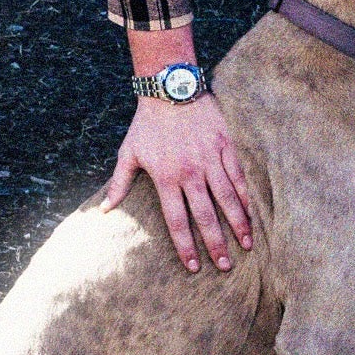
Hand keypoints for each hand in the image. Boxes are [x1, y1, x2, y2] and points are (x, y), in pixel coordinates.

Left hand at [102, 92, 252, 272]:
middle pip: (205, 216)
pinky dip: (245, 196)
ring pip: (227, 198)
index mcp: (165, 178)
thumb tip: (104, 211)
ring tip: (247, 245)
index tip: (194, 267)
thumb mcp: (128, 152)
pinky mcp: (224, 145)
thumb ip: (119, 183)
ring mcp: (209, 159)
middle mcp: (189, 172)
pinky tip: (251, 213)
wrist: (169, 87)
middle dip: (216, 244)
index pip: (177, 220)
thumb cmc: (146, 123)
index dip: (185, 246)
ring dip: (238, 224)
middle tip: (225, 267)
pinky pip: (238, 176)